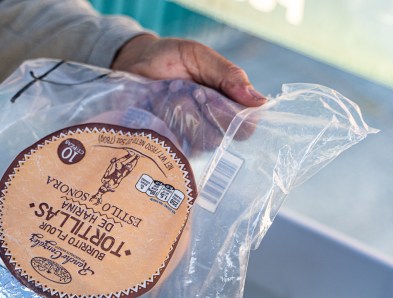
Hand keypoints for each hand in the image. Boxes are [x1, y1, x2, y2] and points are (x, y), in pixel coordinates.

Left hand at [111, 35, 262, 151]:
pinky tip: (155, 107)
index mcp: (227, 106)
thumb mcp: (200, 57)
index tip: (210, 93)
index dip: (234, 116)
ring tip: (169, 93)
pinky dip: (163, 122)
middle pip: (220, 137)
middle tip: (189, 90)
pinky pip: (172, 145)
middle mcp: (210, 128)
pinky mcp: (166, 147)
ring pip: (195, 141)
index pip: (245, 127)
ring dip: (181, 113)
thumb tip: (259, 101)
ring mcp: (188, 140)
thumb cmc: (170, 59)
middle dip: (202, 110)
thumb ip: (228, 76)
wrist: (133, 64)